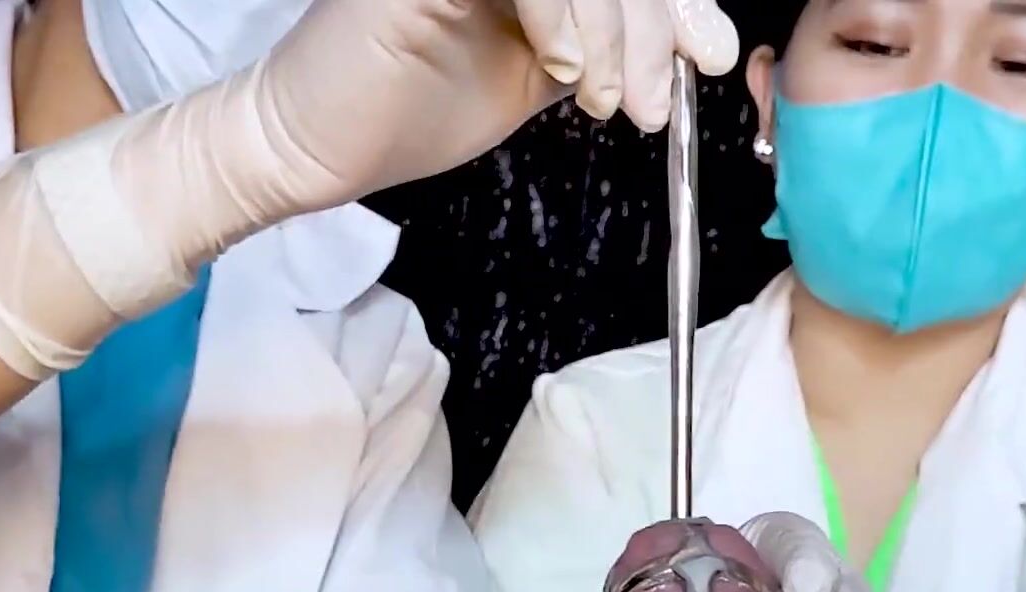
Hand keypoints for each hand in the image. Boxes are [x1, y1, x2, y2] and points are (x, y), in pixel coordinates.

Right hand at [232, 0, 739, 222]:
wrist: (317, 144)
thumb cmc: (408, 109)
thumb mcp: (538, 78)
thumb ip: (604, 49)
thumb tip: (694, 43)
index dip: (674, 6)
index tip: (709, 57)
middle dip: (648, 31)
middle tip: (647, 103)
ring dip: (610, 35)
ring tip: (601, 101)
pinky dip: (560, 20)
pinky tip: (560, 73)